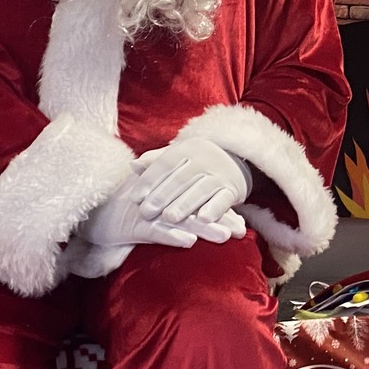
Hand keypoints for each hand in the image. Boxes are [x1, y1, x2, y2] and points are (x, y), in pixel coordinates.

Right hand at [65, 174, 243, 277]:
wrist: (93, 215)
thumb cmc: (127, 213)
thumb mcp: (155, 213)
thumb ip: (178, 218)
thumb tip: (203, 229)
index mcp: (170, 200)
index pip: (199, 205)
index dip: (220, 213)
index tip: (242, 225)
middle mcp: (163, 205)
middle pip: (195, 212)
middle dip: (219, 221)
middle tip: (240, 231)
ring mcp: (149, 215)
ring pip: (180, 221)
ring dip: (203, 228)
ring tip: (224, 236)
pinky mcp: (134, 226)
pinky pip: (156, 231)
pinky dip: (171, 235)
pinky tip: (188, 241)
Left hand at [131, 136, 252, 226]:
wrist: (236, 160)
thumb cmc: (196, 162)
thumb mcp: (177, 156)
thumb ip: (155, 161)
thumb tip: (132, 166)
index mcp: (187, 149)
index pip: (165, 164)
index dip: (149, 180)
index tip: (135, 198)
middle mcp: (204, 159)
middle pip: (181, 179)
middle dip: (162, 196)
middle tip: (145, 212)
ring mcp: (220, 174)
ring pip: (201, 189)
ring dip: (185, 205)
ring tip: (168, 218)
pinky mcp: (233, 189)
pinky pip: (224, 199)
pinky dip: (215, 209)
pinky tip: (203, 219)